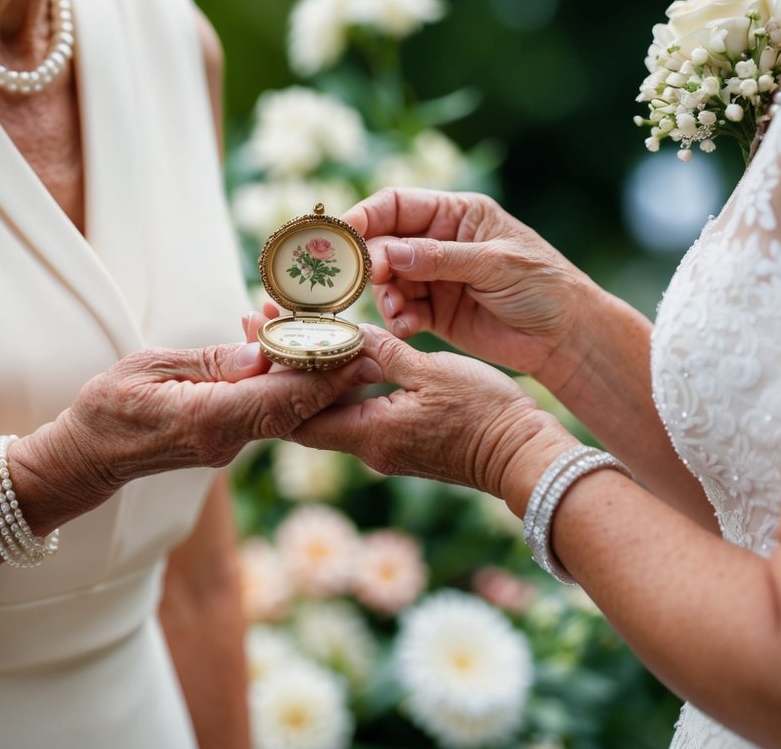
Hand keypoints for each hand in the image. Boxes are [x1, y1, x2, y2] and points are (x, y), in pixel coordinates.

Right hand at [16, 341, 381, 510]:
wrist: (88, 456)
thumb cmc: (107, 405)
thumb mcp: (151, 367)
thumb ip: (211, 361)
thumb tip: (263, 352)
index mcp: (205, 420)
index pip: (277, 398)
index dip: (320, 376)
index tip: (353, 352)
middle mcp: (225, 441)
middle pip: (293, 409)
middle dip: (332, 379)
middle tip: (370, 348)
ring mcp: (228, 448)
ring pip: (284, 413)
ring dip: (311, 379)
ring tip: (343, 344)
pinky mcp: (228, 444)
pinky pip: (266, 415)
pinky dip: (284, 387)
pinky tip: (293, 355)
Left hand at [290, 326, 575, 506]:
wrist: (524, 456)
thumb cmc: (484, 414)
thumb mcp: (431, 372)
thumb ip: (383, 353)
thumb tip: (345, 333)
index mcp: (369, 433)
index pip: (296, 414)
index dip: (271, 375)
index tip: (257, 333)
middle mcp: (368, 448)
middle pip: (306, 413)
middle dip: (284, 370)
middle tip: (265, 324)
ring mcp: (385, 449)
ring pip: (332, 411)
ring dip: (314, 375)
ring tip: (295, 330)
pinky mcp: (401, 444)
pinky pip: (358, 413)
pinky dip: (343, 386)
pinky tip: (341, 354)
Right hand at [344, 188, 596, 375]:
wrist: (566, 337)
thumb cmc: (543, 287)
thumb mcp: (495, 265)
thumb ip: (441, 259)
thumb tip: (387, 252)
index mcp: (457, 214)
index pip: (398, 204)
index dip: (366, 216)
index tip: (342, 235)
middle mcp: (440, 242)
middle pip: (385, 242)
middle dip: (372, 262)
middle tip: (369, 281)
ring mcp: (435, 277)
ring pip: (388, 280)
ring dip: (384, 295)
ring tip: (398, 311)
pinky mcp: (434, 312)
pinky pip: (402, 310)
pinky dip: (397, 319)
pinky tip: (406, 328)